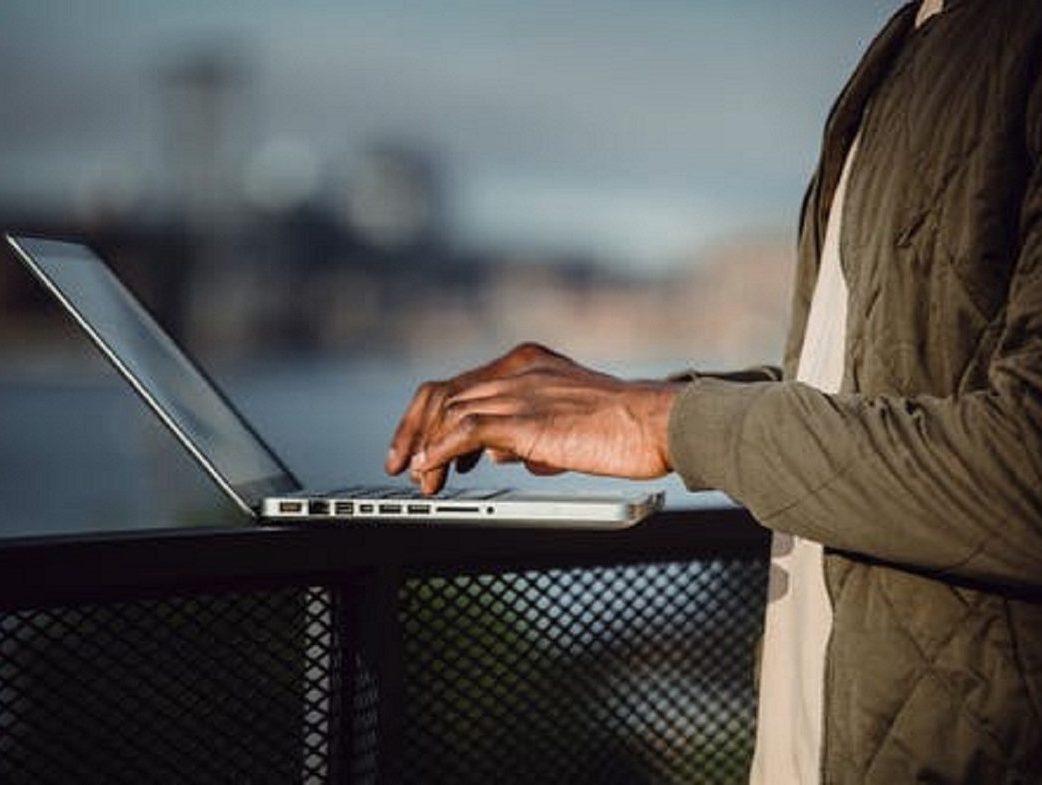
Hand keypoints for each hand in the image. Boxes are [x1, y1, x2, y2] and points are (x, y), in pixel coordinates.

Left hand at [385, 342, 680, 494]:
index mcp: (529, 364)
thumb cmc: (627, 427)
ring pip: (447, 409)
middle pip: (444, 392)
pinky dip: (439, 451)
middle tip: (404, 464)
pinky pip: (463, 429)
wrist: (661, 423)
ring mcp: (520, 390)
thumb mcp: (567, 423)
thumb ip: (529, 430)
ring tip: (421, 479)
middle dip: (415, 431)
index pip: (463, 384)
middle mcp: (518, 369)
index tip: (421, 446)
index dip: (433, 418)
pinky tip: (431, 469)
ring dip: (426, 447)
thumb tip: (498, 452)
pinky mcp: (525, 417)